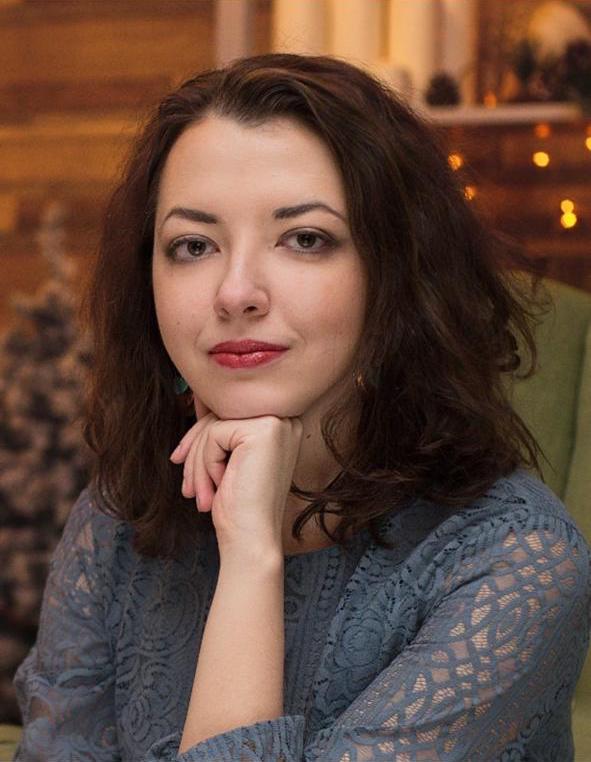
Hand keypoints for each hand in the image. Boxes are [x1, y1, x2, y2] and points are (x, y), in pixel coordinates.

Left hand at [170, 395, 303, 559]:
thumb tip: (195, 396)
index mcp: (282, 422)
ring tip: (198, 494)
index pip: (228, 411)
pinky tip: (215, 490)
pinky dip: (204, 464)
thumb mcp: (226, 457)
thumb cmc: (238, 506)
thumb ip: (219, 426)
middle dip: (194, 449)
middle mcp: (286, 417)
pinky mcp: (264, 430)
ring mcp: (278, 421)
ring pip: (213, 424)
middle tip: (186, 486)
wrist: (251, 541)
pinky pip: (214, 434)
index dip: (201, 434)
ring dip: (196, 462)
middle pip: (220, 413)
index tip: (181, 459)